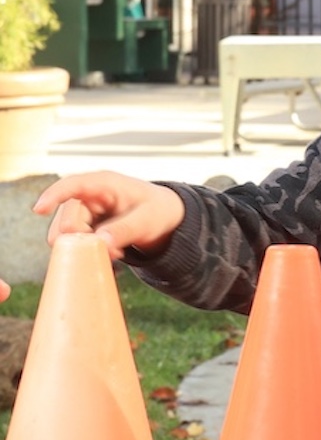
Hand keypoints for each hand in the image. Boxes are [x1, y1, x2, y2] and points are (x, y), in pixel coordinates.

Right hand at [34, 172, 185, 259]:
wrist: (163, 217)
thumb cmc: (156, 211)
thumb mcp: (148, 219)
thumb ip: (125, 229)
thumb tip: (101, 242)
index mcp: (103, 183)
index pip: (71, 185)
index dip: (53, 196)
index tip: (39, 209)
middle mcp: (86, 196)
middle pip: (66, 221)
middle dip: (84, 241)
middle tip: (114, 252)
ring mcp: (81, 212)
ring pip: (65, 235)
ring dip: (85, 249)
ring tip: (116, 253)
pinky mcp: (81, 227)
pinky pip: (72, 243)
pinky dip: (87, 252)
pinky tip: (110, 255)